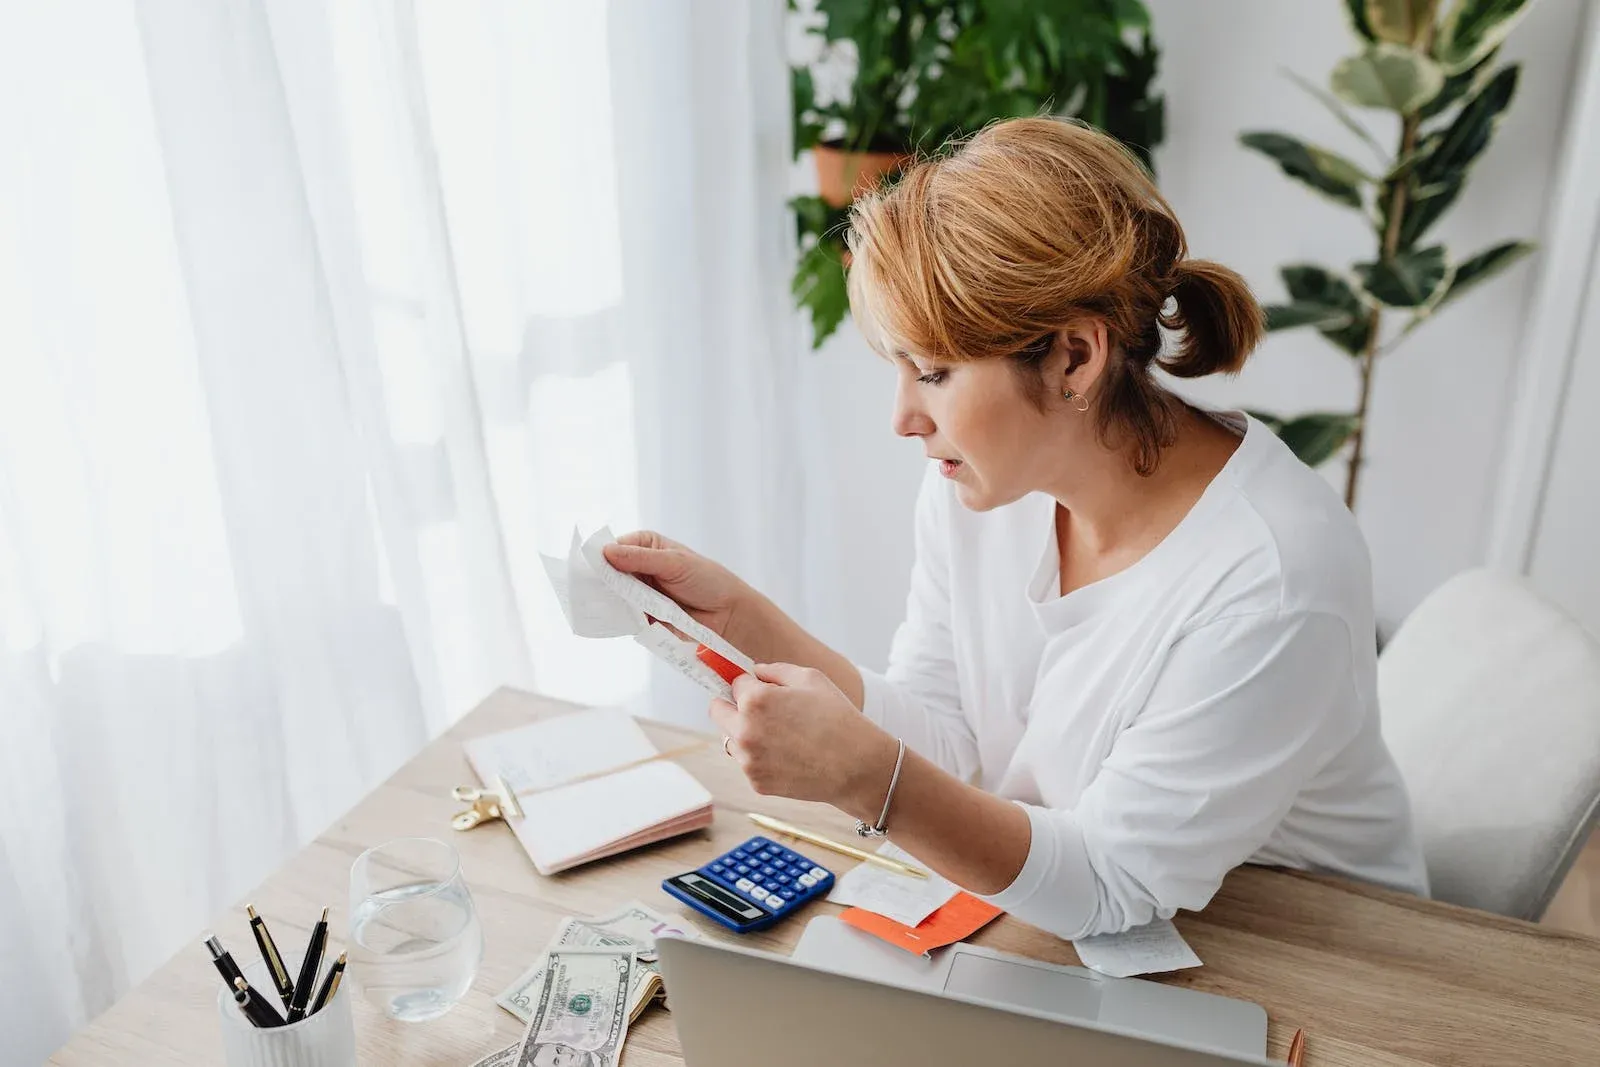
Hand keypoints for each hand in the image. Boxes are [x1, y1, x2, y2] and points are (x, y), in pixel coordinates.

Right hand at [602, 531, 751, 641]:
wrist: (728, 614)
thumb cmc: (707, 579)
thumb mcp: (675, 562)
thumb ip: (642, 558)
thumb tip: (607, 552)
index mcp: (645, 545)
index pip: (614, 547)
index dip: (600, 556)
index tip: (587, 567)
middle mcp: (639, 567)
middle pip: (609, 572)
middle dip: (601, 580)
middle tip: (588, 588)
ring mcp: (640, 592)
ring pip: (614, 595)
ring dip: (609, 600)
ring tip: (599, 604)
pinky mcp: (643, 615)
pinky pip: (624, 616)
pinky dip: (620, 618)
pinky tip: (613, 619)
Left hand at [710, 662, 898, 808]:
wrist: (856, 767)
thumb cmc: (838, 718)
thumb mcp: (811, 678)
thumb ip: (774, 670)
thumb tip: (754, 673)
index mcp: (755, 700)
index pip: (733, 683)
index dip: (748, 683)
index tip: (753, 686)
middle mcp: (744, 730)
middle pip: (718, 710)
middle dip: (734, 705)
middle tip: (760, 709)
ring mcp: (748, 759)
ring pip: (730, 738)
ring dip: (744, 732)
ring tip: (780, 734)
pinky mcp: (756, 781)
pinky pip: (747, 762)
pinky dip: (760, 757)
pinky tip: (788, 754)